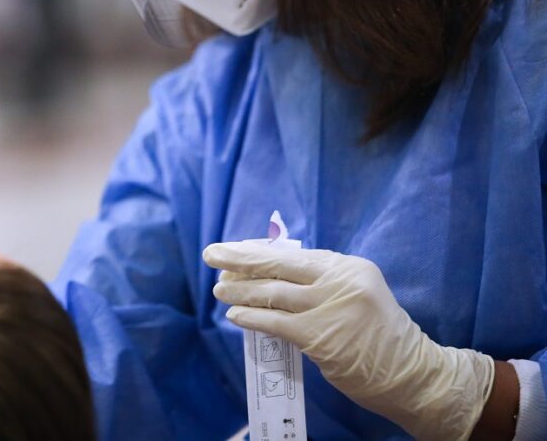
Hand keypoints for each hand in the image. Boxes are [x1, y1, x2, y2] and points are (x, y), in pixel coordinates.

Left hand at [203, 243, 493, 440]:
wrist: (410, 373)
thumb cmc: (378, 334)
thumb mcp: (355, 294)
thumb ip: (320, 283)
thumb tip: (270, 274)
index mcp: (348, 265)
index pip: (294, 254)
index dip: (259, 251)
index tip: (235, 250)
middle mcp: (339, 279)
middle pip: (278, 263)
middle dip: (240, 258)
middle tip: (212, 254)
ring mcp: (329, 306)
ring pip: (272, 292)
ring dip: (240, 290)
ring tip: (218, 288)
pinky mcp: (320, 335)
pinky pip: (275, 322)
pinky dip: (251, 317)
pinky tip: (234, 314)